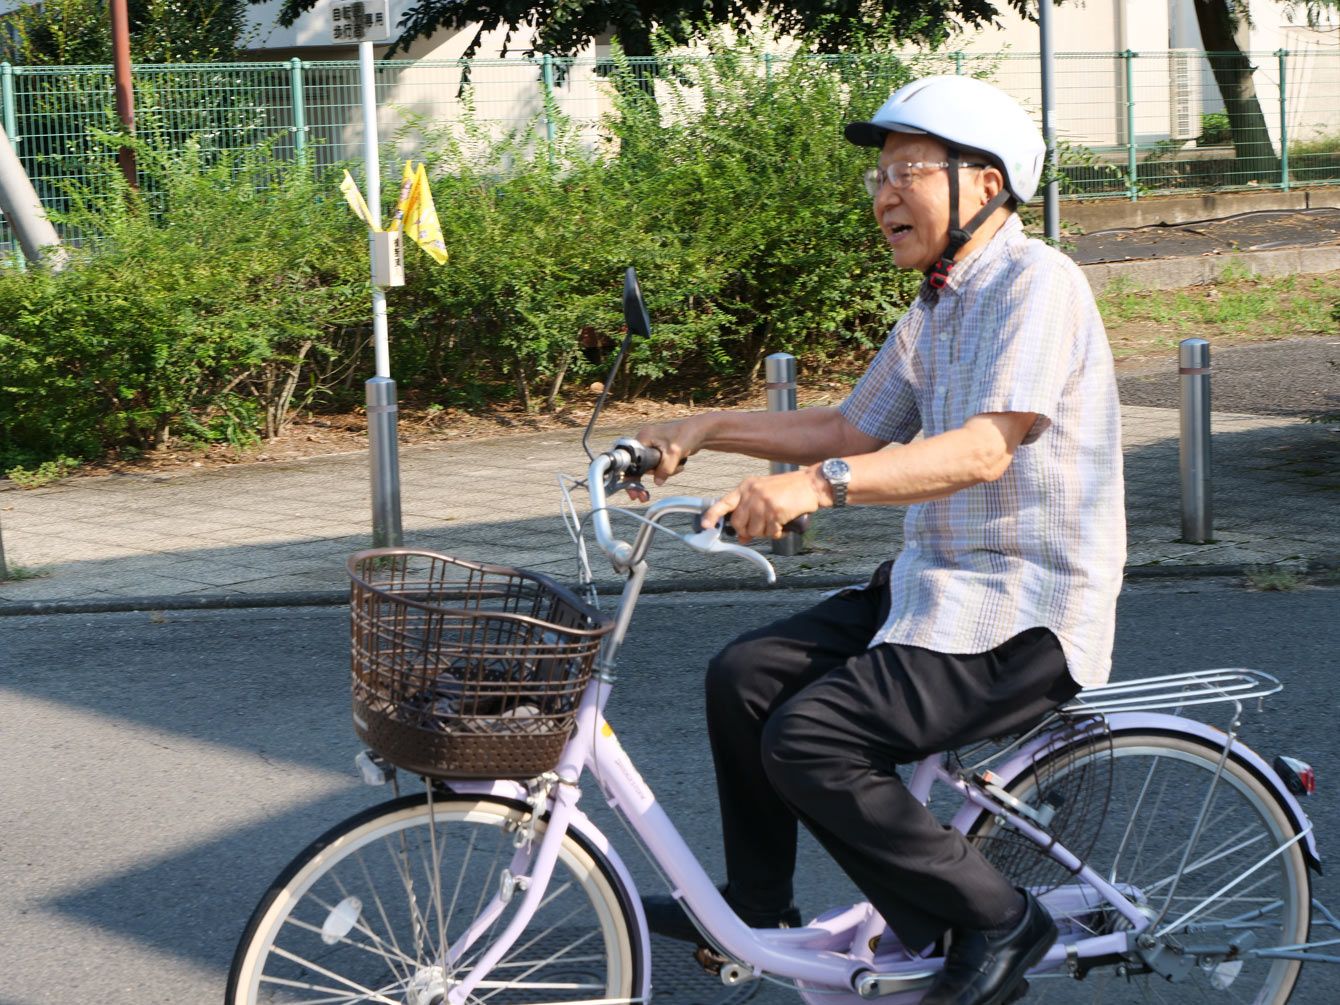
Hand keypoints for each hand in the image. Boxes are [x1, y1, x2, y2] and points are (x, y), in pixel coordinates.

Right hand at [628, 417, 705, 500]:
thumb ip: (664, 469)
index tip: (633, 491)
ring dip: (665, 472)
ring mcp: (654, 446)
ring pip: (653, 468)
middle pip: (641, 466)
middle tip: (644, 496)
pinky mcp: (662, 451)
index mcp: (643, 438)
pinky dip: (670, 469)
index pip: (631, 460)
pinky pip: (661, 466)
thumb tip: (657, 482)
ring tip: (678, 467)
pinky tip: (680, 465)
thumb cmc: (687, 434)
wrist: (701, 431)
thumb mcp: (674, 453)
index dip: (631, 477)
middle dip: (652, 476)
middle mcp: (646, 441)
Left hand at [702, 468, 825, 542]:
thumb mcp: (764, 495)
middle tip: (760, 527)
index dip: (712, 515)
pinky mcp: (775, 511)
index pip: (724, 502)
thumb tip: (742, 537)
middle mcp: (751, 493)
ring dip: (764, 532)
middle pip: (738, 523)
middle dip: (747, 530)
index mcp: (746, 487)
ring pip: (754, 531)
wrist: (811, 484)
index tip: (705, 525)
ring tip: (775, 521)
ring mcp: (763, 502)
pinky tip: (782, 524)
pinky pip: (770, 532)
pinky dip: (776, 533)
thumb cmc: (788, 490)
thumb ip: (750, 512)